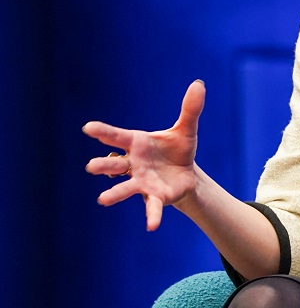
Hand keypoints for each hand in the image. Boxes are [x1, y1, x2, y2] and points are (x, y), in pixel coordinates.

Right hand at [82, 80, 204, 230]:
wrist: (186, 173)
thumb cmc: (177, 149)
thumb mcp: (186, 129)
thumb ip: (190, 109)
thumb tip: (199, 84)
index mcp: (137, 144)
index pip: (118, 136)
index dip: (104, 132)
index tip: (88, 128)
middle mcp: (134, 164)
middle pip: (114, 164)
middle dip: (104, 165)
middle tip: (91, 167)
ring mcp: (142, 182)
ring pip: (125, 188)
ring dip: (115, 193)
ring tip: (103, 199)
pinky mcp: (155, 197)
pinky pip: (151, 207)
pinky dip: (152, 216)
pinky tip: (151, 226)